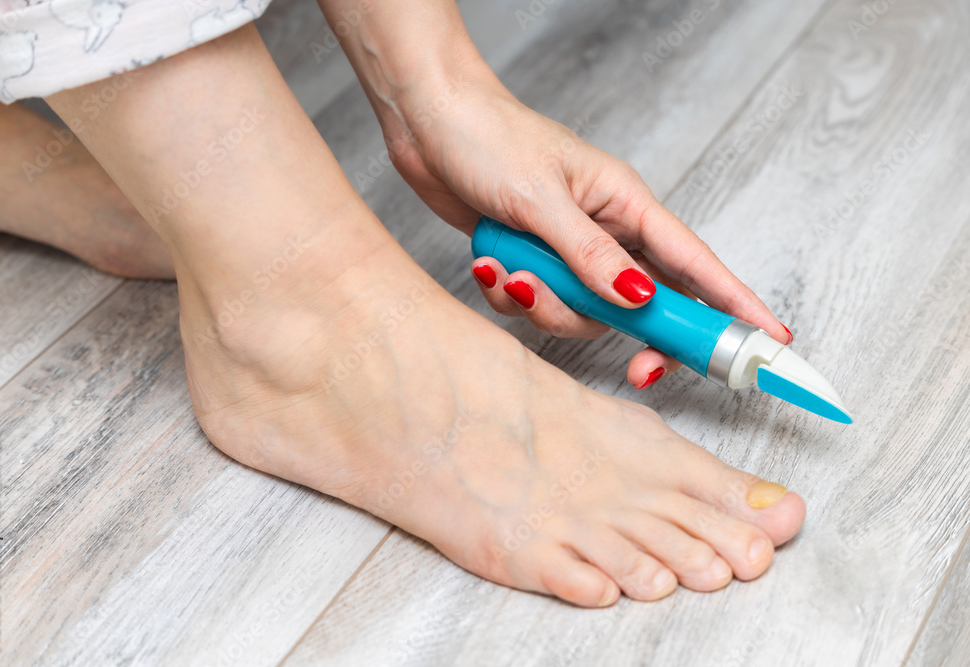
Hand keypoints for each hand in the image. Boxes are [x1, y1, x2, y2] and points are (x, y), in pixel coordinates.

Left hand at [386, 71, 792, 388]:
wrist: (429, 122)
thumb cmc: (489, 138)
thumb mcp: (541, 198)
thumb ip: (589, 254)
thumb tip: (641, 298)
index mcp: (625, 204)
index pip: (695, 262)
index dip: (737, 303)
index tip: (772, 339)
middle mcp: (605, 231)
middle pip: (647, 303)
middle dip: (637, 337)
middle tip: (639, 370)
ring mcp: (568, 251)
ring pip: (585, 314)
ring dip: (547, 306)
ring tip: (511, 270)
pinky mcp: (534, 263)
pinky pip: (538, 305)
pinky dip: (512, 294)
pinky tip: (490, 265)